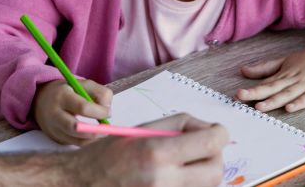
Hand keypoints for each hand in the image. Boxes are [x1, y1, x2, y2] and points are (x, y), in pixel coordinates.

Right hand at [33, 79, 111, 144]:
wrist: (42, 100)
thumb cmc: (68, 91)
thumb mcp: (84, 85)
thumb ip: (100, 93)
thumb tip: (107, 109)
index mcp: (62, 96)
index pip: (83, 107)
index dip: (99, 112)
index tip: (108, 112)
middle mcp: (55, 113)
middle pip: (76, 128)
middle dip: (95, 131)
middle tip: (107, 129)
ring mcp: (53, 128)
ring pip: (77, 140)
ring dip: (93, 138)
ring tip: (102, 132)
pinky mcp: (55, 138)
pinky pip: (75, 143)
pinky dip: (87, 141)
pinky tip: (92, 134)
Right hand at [64, 113, 227, 186]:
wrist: (84, 183)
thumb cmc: (110, 153)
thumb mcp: (142, 129)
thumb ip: (179, 125)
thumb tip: (209, 129)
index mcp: (156, 153)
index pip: (210, 144)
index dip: (220, 134)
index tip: (217, 131)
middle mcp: (163, 180)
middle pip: (215, 171)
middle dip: (216, 156)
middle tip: (203, 149)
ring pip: (207, 186)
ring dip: (205, 172)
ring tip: (186, 163)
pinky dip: (191, 184)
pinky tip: (176, 176)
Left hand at [236, 42, 304, 112]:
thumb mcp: (287, 61)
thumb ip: (266, 68)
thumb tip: (243, 71)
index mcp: (285, 73)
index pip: (266, 83)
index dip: (252, 89)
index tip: (237, 94)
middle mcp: (294, 78)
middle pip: (273, 88)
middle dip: (256, 93)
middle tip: (240, 96)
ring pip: (288, 94)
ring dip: (274, 100)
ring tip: (260, 107)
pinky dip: (300, 103)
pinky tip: (290, 108)